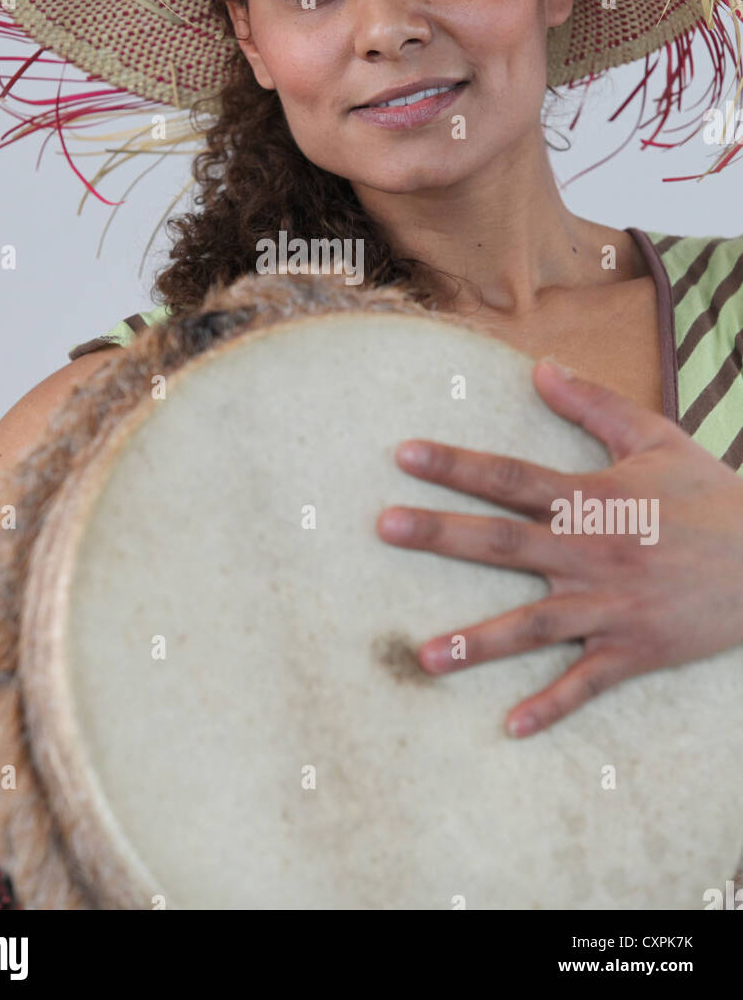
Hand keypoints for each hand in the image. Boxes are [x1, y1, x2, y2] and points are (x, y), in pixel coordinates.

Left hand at [376, 357, 742, 735]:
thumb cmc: (710, 494)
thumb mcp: (654, 437)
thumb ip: (592, 403)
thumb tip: (539, 366)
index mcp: (591, 498)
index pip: (510, 476)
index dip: (456, 464)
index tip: (404, 454)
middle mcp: (591, 552)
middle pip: (504, 542)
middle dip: (441, 534)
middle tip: (384, 527)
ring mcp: (611, 605)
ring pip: (532, 626)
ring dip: (477, 642)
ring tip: (422, 657)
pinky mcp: (634, 649)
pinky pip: (586, 684)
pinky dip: (551, 707)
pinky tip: (509, 727)